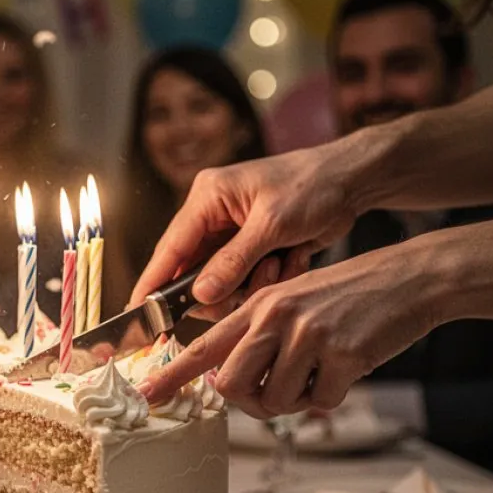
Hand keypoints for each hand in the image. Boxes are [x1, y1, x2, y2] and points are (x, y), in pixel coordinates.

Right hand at [131, 145, 358, 307]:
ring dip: (252, 284)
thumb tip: (201, 295)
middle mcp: (213, 217)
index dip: (154, 283)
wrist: (354, 180)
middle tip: (248, 287)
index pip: (170, 248)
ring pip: (222, 283)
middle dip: (222, 288)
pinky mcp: (253, 250)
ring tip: (281, 263)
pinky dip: (268, 280)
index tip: (138, 312)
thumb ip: (234, 261)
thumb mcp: (272, 224)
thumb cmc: (314, 186)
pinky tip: (292, 261)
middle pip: (194, 273)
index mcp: (207, 198)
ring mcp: (232, 235)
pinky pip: (246, 281)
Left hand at [136, 246, 441, 418]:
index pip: (202, 347)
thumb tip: (228, 380)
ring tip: (317, 371)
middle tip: (271, 393)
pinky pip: (321, 403)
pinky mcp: (343, 355)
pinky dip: (331, 396)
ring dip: (296, 399)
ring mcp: (309, 336)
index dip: (172, 376)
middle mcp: (276, 318)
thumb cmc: (347, 295)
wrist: (408, 279)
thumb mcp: (292, 299)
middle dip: (248, 401)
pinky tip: (344, 368)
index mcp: (257, 306)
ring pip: (276, 400)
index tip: (147, 397)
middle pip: (232, 386)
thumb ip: (258, 334)